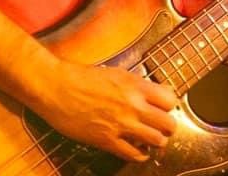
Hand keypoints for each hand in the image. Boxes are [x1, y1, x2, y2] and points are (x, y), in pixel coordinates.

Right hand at [33, 60, 177, 161]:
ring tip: (150, 139)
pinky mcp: (107, 140)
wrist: (56, 87)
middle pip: (169, 123)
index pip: (170, 99)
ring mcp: (121, 124)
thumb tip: (148, 94)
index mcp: (135, 85)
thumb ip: (134, 85)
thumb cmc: (81, 77)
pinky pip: (134, 154)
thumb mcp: (115, 73)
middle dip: (167, 126)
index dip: (168, 105)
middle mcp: (133, 105)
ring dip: (156, 141)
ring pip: (157, 141)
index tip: (163, 107)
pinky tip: (137, 150)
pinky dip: (139, 155)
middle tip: (161, 126)